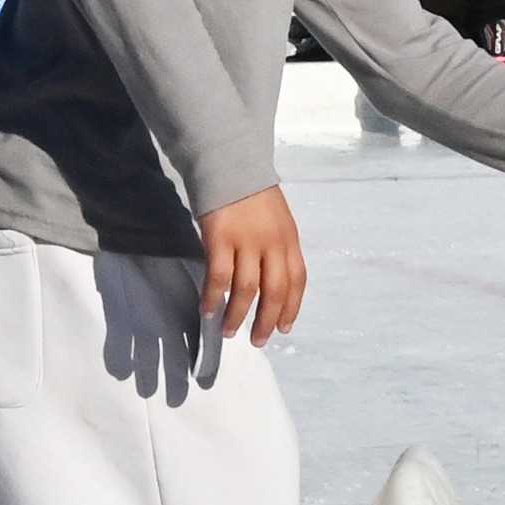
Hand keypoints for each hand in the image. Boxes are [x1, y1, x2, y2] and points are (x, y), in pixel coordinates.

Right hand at [196, 186, 308, 349]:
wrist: (228, 163)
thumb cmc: (251, 193)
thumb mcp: (277, 219)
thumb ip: (277, 248)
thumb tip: (271, 283)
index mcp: (289, 238)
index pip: (297, 280)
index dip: (292, 308)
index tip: (284, 328)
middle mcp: (272, 243)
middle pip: (275, 291)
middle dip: (266, 320)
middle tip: (258, 340)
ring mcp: (246, 241)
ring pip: (247, 290)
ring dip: (238, 315)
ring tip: (229, 331)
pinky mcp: (220, 239)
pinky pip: (219, 277)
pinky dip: (213, 297)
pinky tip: (207, 310)